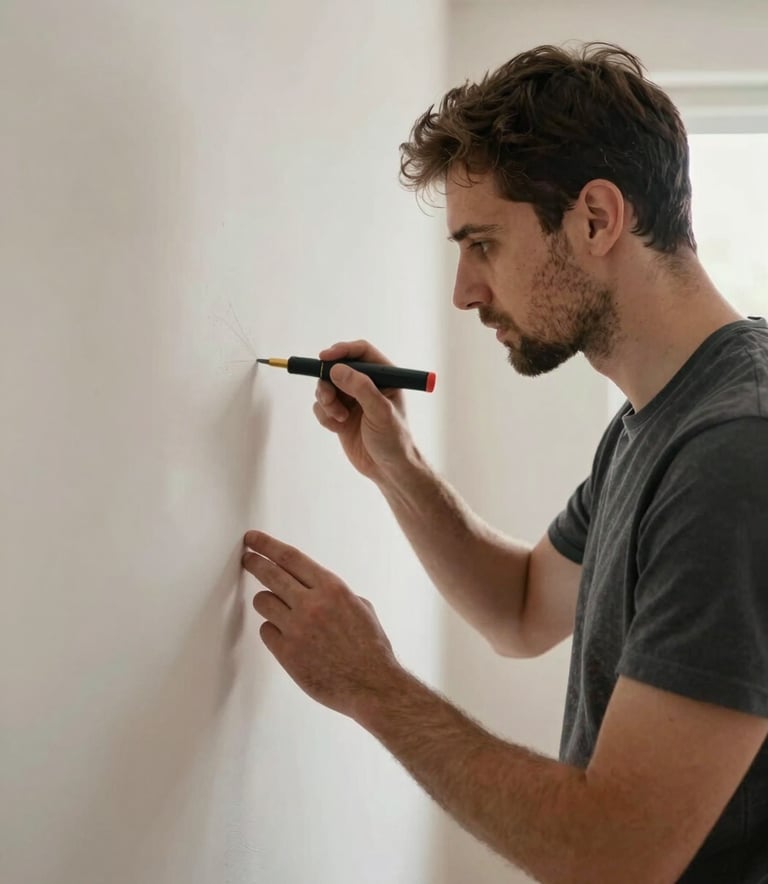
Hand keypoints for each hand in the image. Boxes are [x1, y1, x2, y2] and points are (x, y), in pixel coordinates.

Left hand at [242, 530, 399, 718]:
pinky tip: (287, 637)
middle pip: (271, 574)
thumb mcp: (361, 608)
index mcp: (332, 589)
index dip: (268, 545)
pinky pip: (266, 631)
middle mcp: (312, 604)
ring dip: (267, 602)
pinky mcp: (287, 653)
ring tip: (279, 610)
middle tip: (247, 559)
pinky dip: (273, 631)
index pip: (291, 558)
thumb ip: (334, 594)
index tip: (253, 540)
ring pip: (263, 602)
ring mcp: (297, 628)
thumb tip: (313, 587)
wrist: (372, 686)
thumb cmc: (370, 649)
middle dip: (254, 563)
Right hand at [313, 340, 416, 481]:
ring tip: (339, 418)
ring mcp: (352, 399)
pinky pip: (321, 406)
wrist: (387, 470)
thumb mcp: (380, 412)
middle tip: (328, 397)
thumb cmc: (393, 440)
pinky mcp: (340, 414)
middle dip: (327, 381)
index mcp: (384, 377)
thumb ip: (361, 388)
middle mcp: (367, 384)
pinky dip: (325, 416)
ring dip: (326, 401)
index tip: (324, 358)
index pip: (360, 352)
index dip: (342, 351)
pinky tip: (338, 428)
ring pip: (325, 386)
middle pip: (337, 367)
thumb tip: (337, 370)